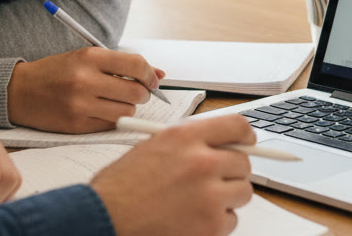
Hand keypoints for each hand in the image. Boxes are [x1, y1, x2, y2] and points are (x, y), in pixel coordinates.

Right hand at [8, 47, 164, 132]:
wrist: (19, 91)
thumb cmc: (57, 72)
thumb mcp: (86, 58)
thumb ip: (123, 64)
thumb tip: (159, 75)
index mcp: (90, 57)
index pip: (136, 65)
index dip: (149, 74)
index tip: (151, 80)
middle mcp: (85, 80)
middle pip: (136, 93)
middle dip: (142, 94)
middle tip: (134, 92)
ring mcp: (80, 105)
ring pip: (126, 112)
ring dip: (127, 108)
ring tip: (114, 101)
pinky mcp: (76, 126)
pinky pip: (110, 126)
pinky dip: (112, 120)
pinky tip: (101, 111)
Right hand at [91, 114, 253, 235]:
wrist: (104, 218)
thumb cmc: (120, 187)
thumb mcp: (153, 147)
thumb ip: (188, 142)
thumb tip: (220, 144)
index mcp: (185, 137)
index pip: (236, 126)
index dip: (245, 135)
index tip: (248, 142)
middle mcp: (202, 161)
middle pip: (243, 162)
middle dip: (231, 171)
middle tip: (215, 179)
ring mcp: (209, 194)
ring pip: (242, 192)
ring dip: (226, 197)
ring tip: (196, 202)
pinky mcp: (211, 224)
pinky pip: (231, 220)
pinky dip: (216, 222)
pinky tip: (190, 219)